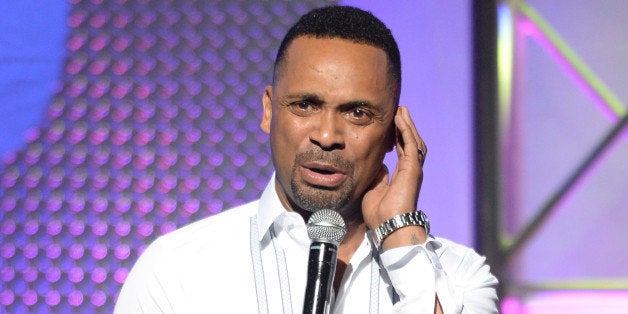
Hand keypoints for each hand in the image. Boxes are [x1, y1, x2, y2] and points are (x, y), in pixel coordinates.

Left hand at [362, 106, 427, 249]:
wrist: (388, 225)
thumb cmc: (380, 214)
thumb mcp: (375, 190)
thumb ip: (379, 176)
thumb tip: (379, 165)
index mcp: (402, 176)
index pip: (402, 151)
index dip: (398, 137)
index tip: (392, 125)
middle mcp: (410, 171)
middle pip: (410, 143)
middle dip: (405, 127)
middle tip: (400, 112)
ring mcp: (413, 169)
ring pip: (413, 141)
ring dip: (407, 125)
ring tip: (401, 111)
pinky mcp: (412, 168)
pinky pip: (411, 144)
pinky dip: (406, 130)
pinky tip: (400, 119)